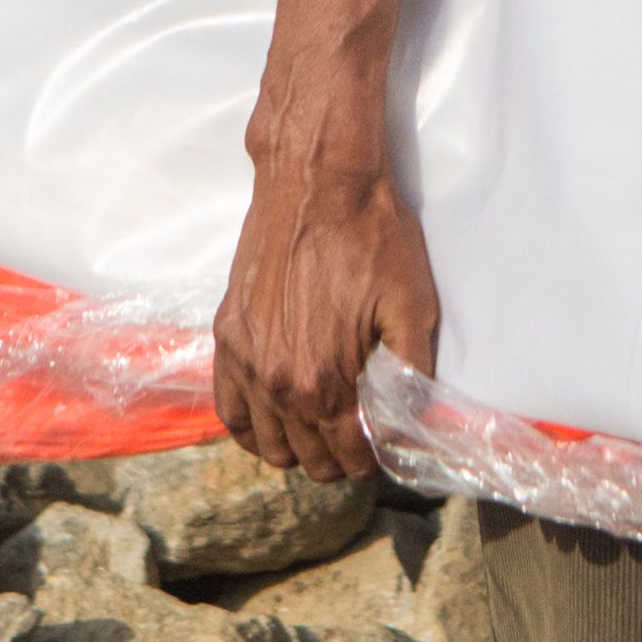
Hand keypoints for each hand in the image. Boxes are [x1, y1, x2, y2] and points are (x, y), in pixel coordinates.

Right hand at [212, 139, 441, 482]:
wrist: (316, 180)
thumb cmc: (372, 237)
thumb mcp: (415, 306)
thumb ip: (414, 376)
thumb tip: (411, 427)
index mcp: (325, 383)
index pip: (348, 456)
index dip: (370, 460)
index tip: (381, 451)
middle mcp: (278, 382)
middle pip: (308, 457)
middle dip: (337, 458)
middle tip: (358, 438)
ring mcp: (246, 360)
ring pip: (267, 443)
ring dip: (296, 448)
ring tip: (321, 432)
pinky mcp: (226, 335)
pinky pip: (228, 408)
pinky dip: (251, 426)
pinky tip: (273, 420)